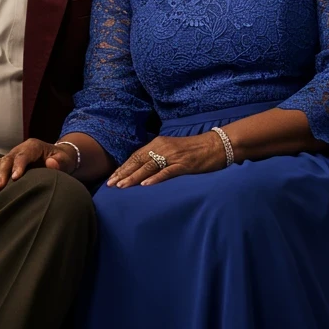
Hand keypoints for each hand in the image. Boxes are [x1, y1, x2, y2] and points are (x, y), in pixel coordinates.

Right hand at [0, 139, 76, 191]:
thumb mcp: (66, 160)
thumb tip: (51, 164)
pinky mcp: (8, 163)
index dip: (18, 166)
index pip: (23, 155)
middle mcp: (20, 149)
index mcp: (33, 146)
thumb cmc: (62, 160)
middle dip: (2, 173)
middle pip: (8, 159)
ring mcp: (13, 156)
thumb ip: (60, 162)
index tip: (15, 179)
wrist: (57, 157)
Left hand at [108, 133, 223, 188]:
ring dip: (134, 176)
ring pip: (149, 166)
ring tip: (123, 186)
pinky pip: (168, 171)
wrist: (217, 144)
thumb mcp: (173, 150)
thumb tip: (143, 169)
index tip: (112, 178)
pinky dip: (156, 178)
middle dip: (123, 173)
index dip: (123, 167)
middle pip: (139, 160)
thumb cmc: (195, 150)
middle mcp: (163, 147)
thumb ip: (159, 156)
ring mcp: (174, 156)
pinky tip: (146, 184)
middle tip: (111, 184)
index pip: (136, 156)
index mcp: (159, 143)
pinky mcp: (185, 164)